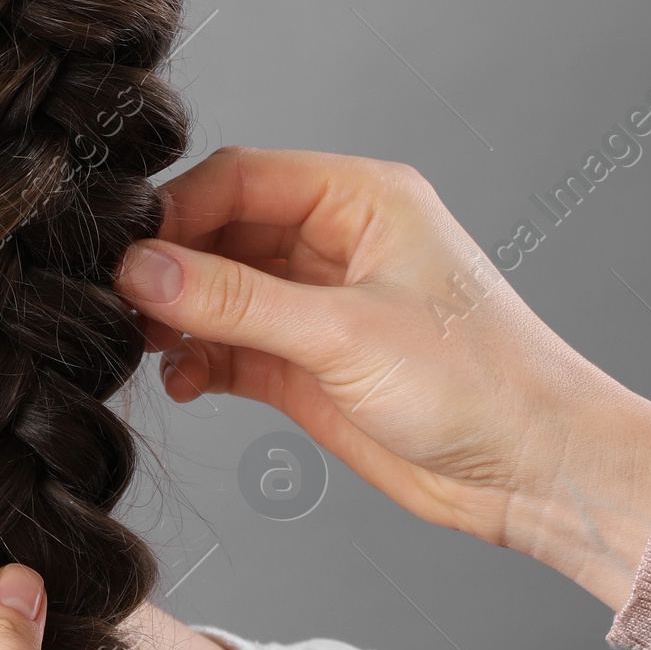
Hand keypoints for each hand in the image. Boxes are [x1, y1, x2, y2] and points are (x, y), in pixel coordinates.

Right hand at [116, 148, 650, 612]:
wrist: (535, 472)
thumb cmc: (479, 385)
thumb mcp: (345, 334)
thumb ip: (236, 301)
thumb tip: (139, 269)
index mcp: (360, 199)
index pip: (242, 177)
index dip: (176, 210)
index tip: (122, 252)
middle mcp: (337, 241)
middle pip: (222, 230)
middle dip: (167, 266)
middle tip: (114, 302)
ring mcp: (321, 303)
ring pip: (220, 289)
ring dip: (177, 315)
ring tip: (137, 343)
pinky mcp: (310, 363)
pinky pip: (233, 344)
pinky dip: (199, 358)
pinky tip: (182, 380)